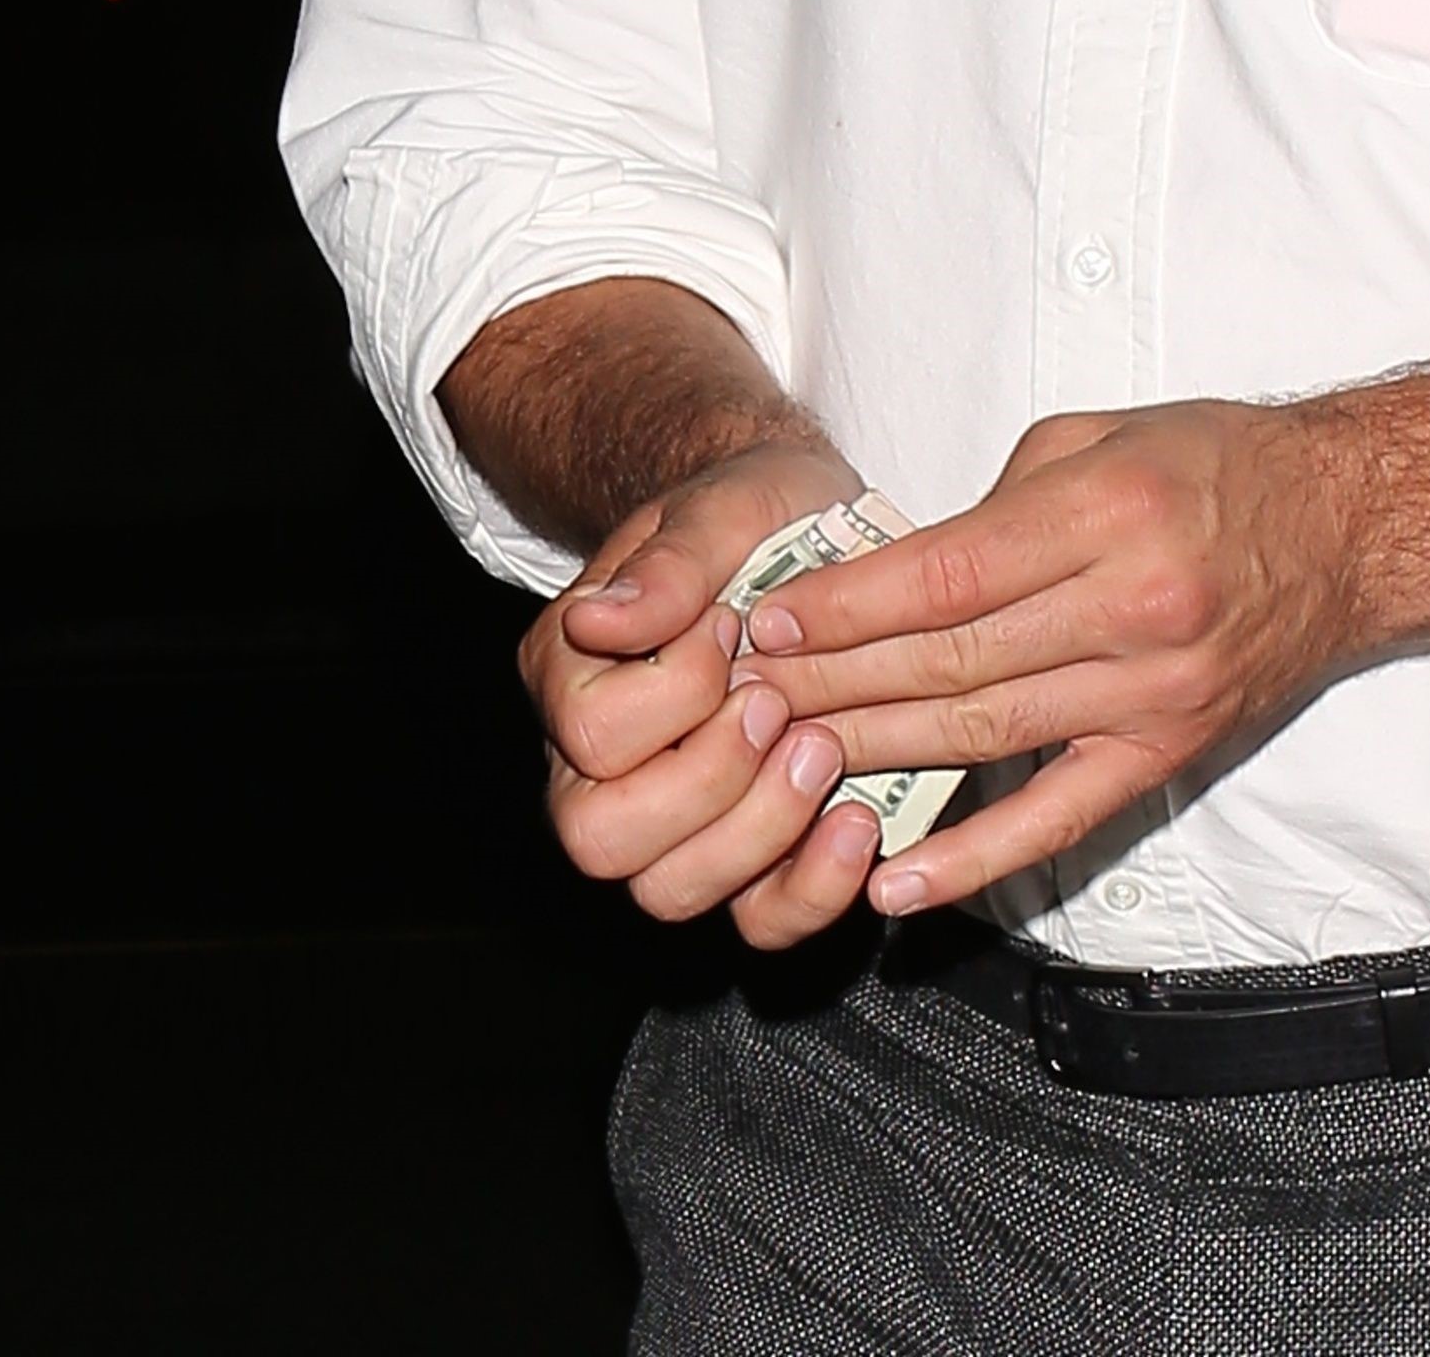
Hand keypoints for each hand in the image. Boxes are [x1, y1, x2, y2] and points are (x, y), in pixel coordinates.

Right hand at [519, 437, 885, 946]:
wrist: (816, 531)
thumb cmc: (758, 518)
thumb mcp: (722, 509)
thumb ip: (669, 565)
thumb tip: (597, 618)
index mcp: (570, 675)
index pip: (593, 737)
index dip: (676, 692)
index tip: (733, 627)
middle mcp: (598, 766)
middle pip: (605, 841)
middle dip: (710, 779)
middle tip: (779, 707)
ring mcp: (669, 821)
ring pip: (672, 891)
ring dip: (762, 832)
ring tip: (826, 750)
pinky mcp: (746, 854)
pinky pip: (756, 919)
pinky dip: (812, 889)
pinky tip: (859, 822)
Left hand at [731, 397, 1368, 918]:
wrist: (1346, 525)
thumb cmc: (1214, 464)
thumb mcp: (1100, 435)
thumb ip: (999, 502)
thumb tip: (896, 573)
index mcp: (1108, 514)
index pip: (945, 575)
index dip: (846, 606)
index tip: (768, 619)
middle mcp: (1132, 610)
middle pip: (951, 661)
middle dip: (833, 679)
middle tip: (744, 695)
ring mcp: (1152, 696)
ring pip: (985, 737)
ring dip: (873, 752)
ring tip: (782, 760)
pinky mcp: (1167, 757)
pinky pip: (1058, 820)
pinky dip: (974, 858)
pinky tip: (895, 879)